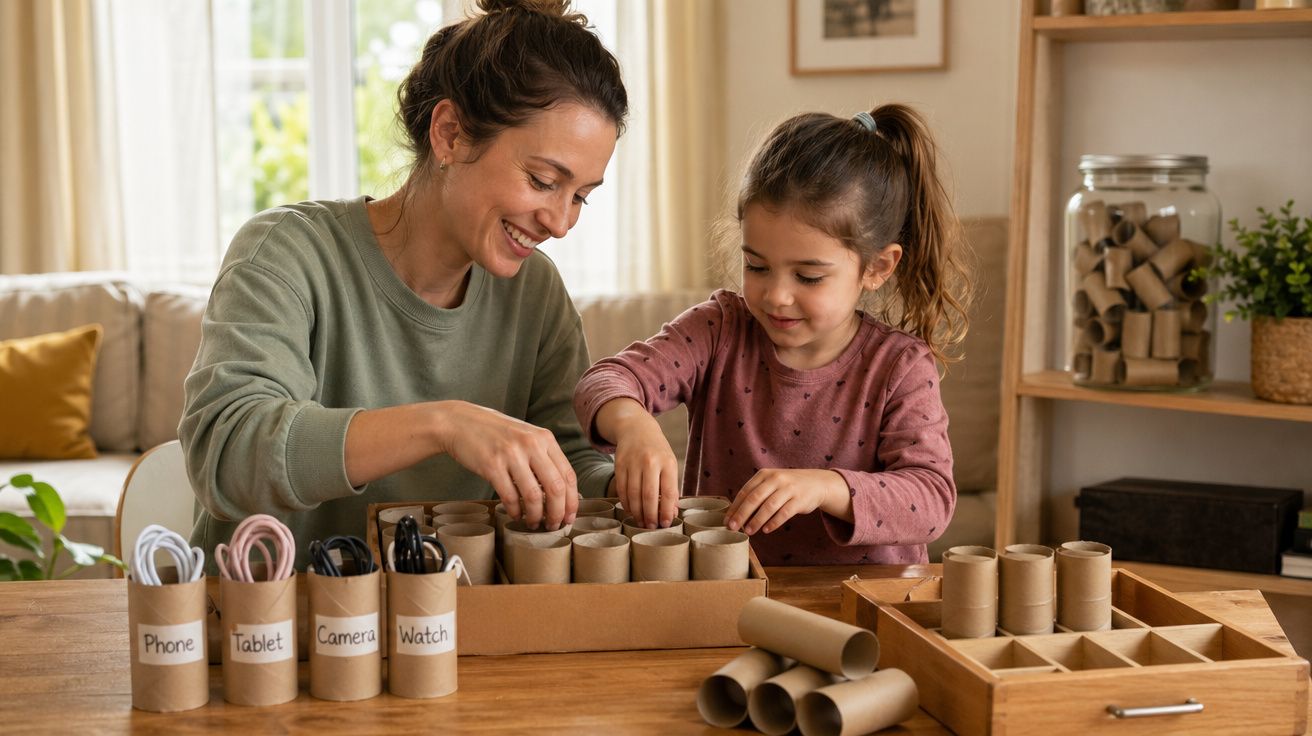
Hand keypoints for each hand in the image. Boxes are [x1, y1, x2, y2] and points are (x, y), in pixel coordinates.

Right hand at [433, 401, 577, 529]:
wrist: (461, 422)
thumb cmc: (496, 433)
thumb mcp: (526, 437)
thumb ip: (543, 457)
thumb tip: (560, 492)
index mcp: (545, 438)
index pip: (568, 475)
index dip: (572, 501)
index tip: (569, 517)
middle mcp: (531, 445)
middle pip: (555, 488)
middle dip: (557, 513)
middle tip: (553, 526)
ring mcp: (511, 455)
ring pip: (533, 496)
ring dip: (535, 516)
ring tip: (533, 523)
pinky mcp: (491, 465)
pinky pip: (509, 497)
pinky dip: (515, 511)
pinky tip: (515, 515)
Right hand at [607, 406, 678, 529]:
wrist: (636, 429)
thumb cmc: (658, 451)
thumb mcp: (670, 464)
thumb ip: (671, 488)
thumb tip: (671, 513)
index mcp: (667, 462)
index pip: (668, 492)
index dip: (666, 511)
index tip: (666, 523)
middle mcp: (650, 461)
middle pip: (648, 495)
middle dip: (650, 515)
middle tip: (651, 527)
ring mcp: (633, 462)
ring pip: (633, 494)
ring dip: (637, 512)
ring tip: (641, 522)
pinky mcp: (619, 464)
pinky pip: (622, 489)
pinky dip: (626, 503)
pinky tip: (631, 510)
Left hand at [726, 469, 848, 534]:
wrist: (816, 483)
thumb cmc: (787, 486)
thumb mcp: (771, 483)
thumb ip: (756, 495)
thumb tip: (736, 516)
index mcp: (764, 474)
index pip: (745, 492)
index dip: (735, 507)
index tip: (726, 521)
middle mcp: (776, 479)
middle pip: (754, 498)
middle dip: (741, 514)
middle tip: (732, 528)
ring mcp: (788, 489)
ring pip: (769, 506)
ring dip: (757, 520)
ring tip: (748, 531)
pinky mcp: (799, 499)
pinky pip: (784, 513)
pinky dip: (774, 522)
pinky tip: (766, 530)